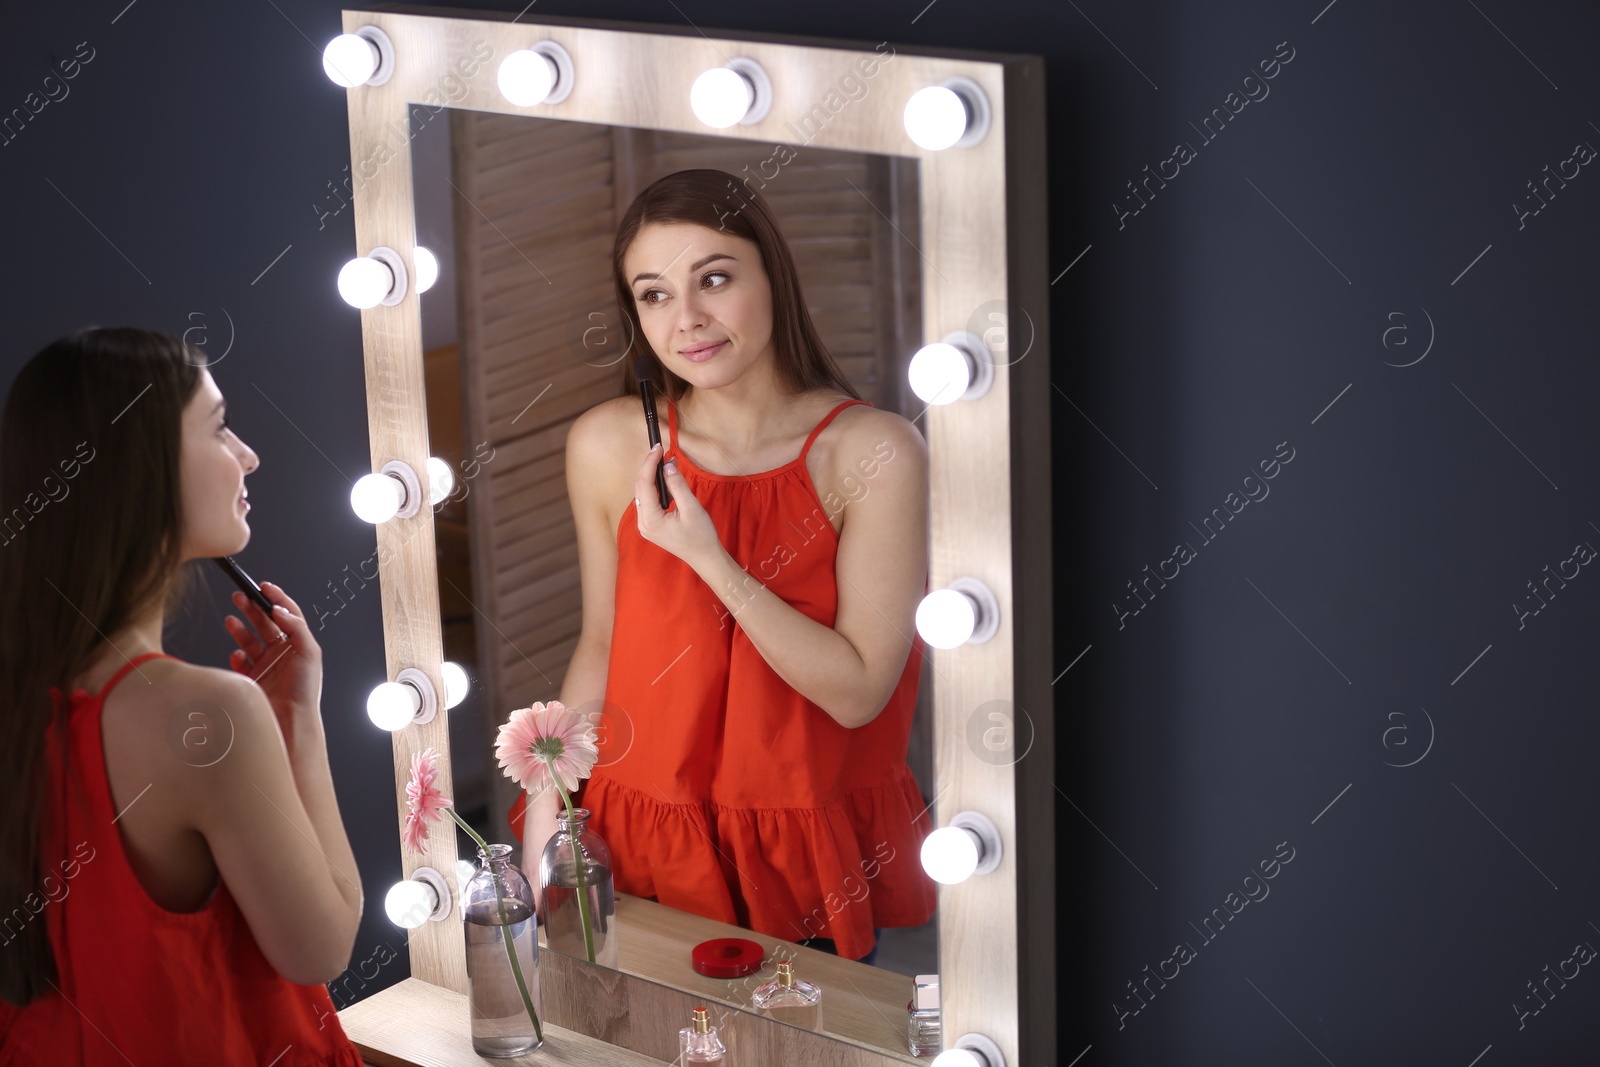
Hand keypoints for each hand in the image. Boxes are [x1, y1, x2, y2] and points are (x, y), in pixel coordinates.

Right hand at [223, 582, 323, 743]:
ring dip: (240, 628)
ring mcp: (265, 664)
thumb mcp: (309, 652)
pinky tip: (237, 655)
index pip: (287, 614)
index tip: (263, 586)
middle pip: (265, 622)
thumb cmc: (304, 690)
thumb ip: (296, 627)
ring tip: (231, 619)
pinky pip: (239, 660)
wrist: (289, 720)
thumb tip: (280, 609)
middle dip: (252, 608)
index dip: (276, 598)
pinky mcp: (251, 677)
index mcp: (297, 643)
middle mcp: (282, 652)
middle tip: (240, 597)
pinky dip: (236, 655)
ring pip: (249, 638)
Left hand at [633, 442, 722, 571]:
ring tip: (664, 463)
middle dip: (649, 468)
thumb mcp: (692, 508)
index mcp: (651, 519)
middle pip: (640, 488)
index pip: (644, 484)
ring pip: (643, 494)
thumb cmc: (701, 535)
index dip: (650, 463)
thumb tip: (667, 465)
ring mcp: (645, 526)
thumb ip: (678, 485)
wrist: (704, 557)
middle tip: (661, 451)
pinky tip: (664, 480)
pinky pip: (648, 501)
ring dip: (652, 477)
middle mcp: (642, 523)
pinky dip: (655, 488)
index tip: (658, 447)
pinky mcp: (650, 525)